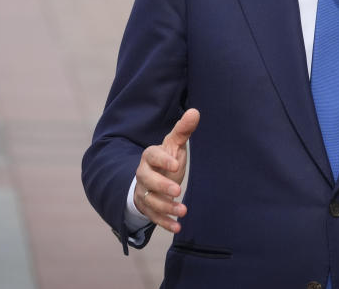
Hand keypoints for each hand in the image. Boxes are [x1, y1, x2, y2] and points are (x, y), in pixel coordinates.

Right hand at [134, 108, 199, 233]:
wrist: (154, 179)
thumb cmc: (168, 159)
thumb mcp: (175, 145)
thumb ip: (183, 130)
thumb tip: (195, 112)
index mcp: (150, 156)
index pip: (151, 155)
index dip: (162, 160)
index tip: (176, 164)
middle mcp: (143, 174)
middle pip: (147, 180)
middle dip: (161, 186)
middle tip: (177, 190)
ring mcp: (143, 192)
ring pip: (149, 200)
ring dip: (165, 207)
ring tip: (183, 211)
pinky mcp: (146, 208)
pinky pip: (152, 217)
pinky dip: (164, 222)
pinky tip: (177, 227)